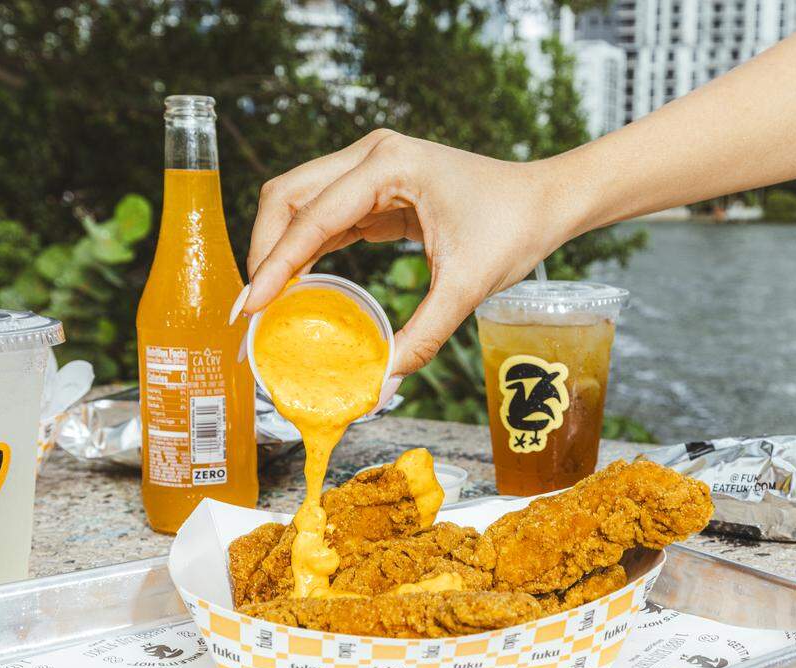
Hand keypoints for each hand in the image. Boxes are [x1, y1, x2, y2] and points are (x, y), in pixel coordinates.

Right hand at [242, 129, 567, 378]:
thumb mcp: (467, 286)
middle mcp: (371, 156)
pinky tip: (297, 285)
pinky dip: (305, 248)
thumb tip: (382, 384)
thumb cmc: (514, 228)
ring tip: (265, 301)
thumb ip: (422, 335)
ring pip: (299, 203)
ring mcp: (371, 168)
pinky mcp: (377, 188)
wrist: (545, 201)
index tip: (249, 307)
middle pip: (288, 196)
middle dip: (263, 250)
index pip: (311, 218)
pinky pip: (325, 216)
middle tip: (251, 308)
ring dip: (278, 248)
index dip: (274, 265)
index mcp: (388, 166)